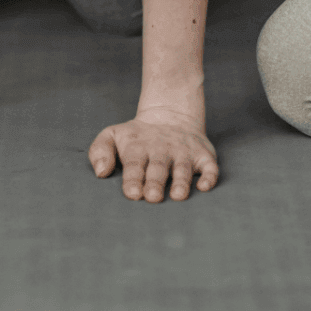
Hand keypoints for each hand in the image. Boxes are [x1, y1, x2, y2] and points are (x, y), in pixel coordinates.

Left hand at [87, 107, 218, 201]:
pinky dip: (210, 176)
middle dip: (155, 183)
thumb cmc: (138, 135)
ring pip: (183, 168)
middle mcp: (162, 150)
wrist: (171, 112)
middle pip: (158, 168)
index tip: (132, 193)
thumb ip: (100, 151)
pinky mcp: (203, 155)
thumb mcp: (112, 134)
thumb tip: (100, 172)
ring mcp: (184, 152)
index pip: (134, 164)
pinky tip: (204, 187)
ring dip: (181, 181)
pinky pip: (210, 166)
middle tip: (152, 198)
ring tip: (178, 196)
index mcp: (138, 148)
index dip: (133, 179)